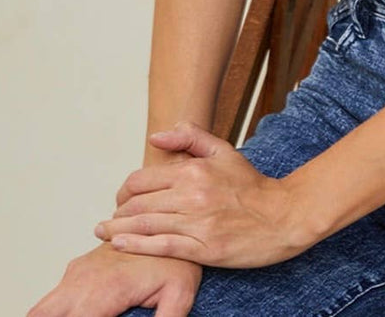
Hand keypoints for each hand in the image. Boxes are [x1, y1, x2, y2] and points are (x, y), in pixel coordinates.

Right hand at [25, 239, 200, 316]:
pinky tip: (79, 311)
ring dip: (53, 314)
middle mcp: (83, 280)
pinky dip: (58, 310)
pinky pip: (55, 296)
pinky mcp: (79, 268)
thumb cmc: (177, 258)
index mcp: (103, 290)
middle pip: (41, 313)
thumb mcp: (178, 294)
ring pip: (42, 307)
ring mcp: (78, 272)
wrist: (170, 217)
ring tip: (88, 312)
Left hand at [92, 121, 314, 268]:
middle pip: (139, 204)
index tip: (121, 200)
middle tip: (108, 219)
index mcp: (194, 170)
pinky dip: (137, 245)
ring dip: (118, 229)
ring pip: (146, 225)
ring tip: (103, 232)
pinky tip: (120, 244)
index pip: (143, 179)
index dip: (125, 190)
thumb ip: (190, 138)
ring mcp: (197, 223)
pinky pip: (162, 247)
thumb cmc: (251, 186)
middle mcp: (192, 194)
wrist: (281, 216)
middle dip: (118, 212)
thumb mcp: (224, 151)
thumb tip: (156, 136)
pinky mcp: (203, 249)